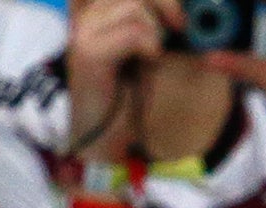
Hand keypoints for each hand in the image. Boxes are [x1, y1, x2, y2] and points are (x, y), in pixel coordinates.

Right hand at [65, 0, 181, 161]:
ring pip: (135, 6)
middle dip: (166, 5)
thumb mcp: (146, 46)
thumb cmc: (125, 93)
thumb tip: (182, 7)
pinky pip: (134, 32)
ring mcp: (83, 31)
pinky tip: (148, 62)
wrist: (104, 136)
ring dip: (156, 30)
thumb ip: (156, 20)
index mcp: (95, 8)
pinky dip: (150, 46)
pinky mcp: (88, 52)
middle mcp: (85, 14)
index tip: (179, 16)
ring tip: (152, 54)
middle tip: (179, 28)